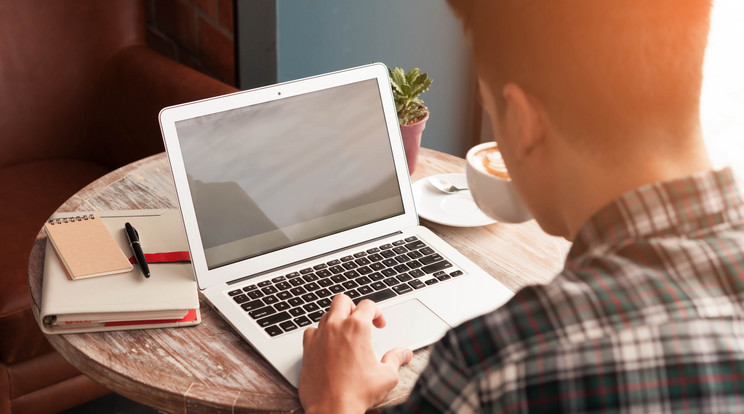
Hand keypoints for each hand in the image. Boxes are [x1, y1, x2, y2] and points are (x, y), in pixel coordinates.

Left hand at [299, 294, 412, 413]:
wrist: (331, 410)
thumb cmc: (357, 394)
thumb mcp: (386, 376)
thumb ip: (395, 359)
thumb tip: (404, 353)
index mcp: (357, 328)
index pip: (367, 304)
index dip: (377, 312)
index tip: (379, 324)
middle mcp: (335, 327)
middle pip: (342, 300)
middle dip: (353, 308)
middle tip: (360, 322)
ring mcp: (319, 337)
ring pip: (326, 315)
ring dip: (336, 320)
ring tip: (345, 335)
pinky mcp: (307, 349)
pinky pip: (311, 331)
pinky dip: (319, 334)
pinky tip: (326, 345)